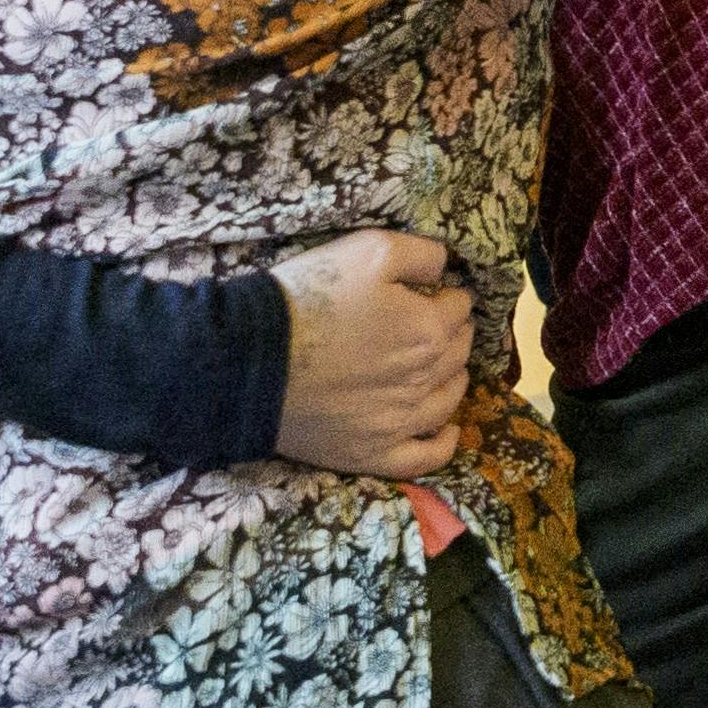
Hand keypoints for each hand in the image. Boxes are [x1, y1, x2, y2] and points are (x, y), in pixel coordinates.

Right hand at [270, 230, 470, 477]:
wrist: (249, 359)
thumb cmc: (309, 299)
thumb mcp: (369, 249)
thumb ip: (421, 254)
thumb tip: (445, 269)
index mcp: (428, 330)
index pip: (459, 309)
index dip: (447, 296)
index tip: (434, 294)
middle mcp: (423, 380)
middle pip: (457, 352)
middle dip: (452, 334)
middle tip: (435, 325)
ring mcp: (400, 423)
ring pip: (448, 399)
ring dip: (452, 378)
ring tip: (443, 366)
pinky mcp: (373, 454)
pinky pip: (426, 458)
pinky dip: (444, 444)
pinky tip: (447, 429)